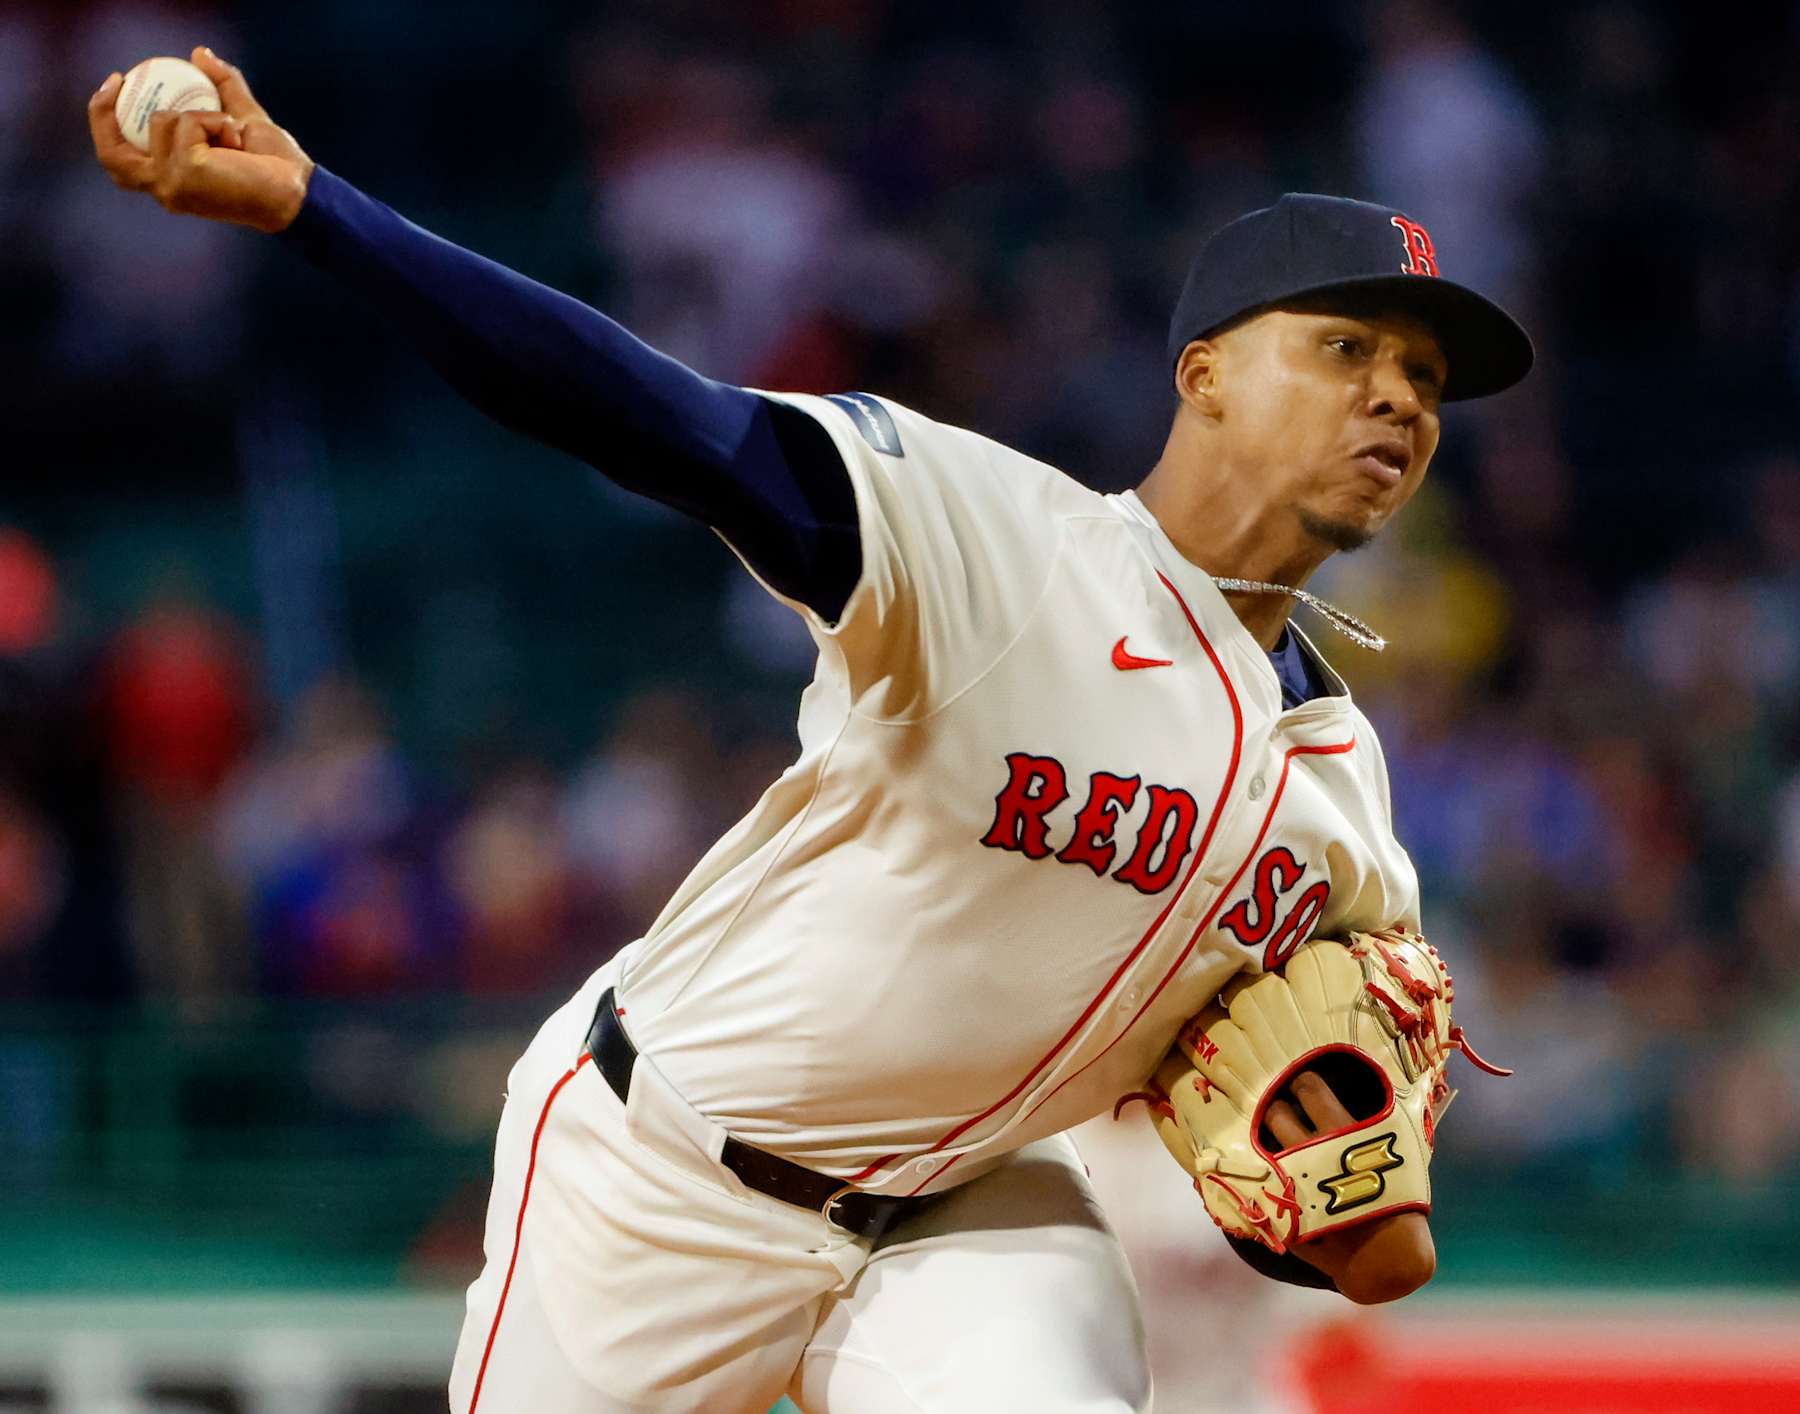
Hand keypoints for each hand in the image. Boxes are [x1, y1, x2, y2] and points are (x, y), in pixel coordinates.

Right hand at [87, 46, 312, 233]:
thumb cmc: (275, 166)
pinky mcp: (185, 173)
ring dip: (201, 115)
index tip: (117, 85)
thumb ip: (222, 87)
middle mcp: (164, 189)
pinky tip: (236, 139)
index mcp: (170, 183)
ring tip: (231, 134)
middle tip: (120, 79)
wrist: (299, 190)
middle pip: (110, 155)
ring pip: (161, 121)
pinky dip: (214, 120)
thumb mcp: (242, 118)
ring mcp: (172, 184)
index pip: (119, 160)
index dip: (105, 122)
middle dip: (102, 114)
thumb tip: (199, 53)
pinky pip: (187, 123)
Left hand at [1265, 1068, 1436, 1303]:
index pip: (1310, 1089)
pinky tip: (1271, 1170)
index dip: (1304, 1082)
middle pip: (1278, 1113)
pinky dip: (1262, 1172)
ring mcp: (1293, 1181)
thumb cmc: (1400, 1199)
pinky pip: (1260, 1181)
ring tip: (1275, 1135)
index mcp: (1344, 1133)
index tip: (1303, 1084)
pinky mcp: (1281, 1208)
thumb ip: (1390, 1118)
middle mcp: (1312, 1153)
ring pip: (1264, 1143)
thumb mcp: (1405, 1152)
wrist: (1387, 1258)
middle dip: (1278, 1106)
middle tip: (1284, 1108)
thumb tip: (1409, 1082)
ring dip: (1267, 1136)